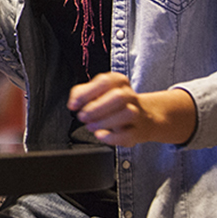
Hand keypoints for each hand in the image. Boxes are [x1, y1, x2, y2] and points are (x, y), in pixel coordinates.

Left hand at [68, 72, 197, 145]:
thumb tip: (73, 103)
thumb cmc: (113, 104)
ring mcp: (137, 113)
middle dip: (96, 108)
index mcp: (118, 81)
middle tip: (82, 117)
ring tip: (90, 126)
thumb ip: (81, 93)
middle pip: (117, 96)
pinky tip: (100, 135)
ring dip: (104, 122)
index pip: (104, 82)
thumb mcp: (97, 93)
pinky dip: (112, 137)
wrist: (143, 119)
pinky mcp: (138, 132)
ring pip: (126, 113)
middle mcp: (129, 95)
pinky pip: (128, 134)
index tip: (74, 105)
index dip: (86, 94)